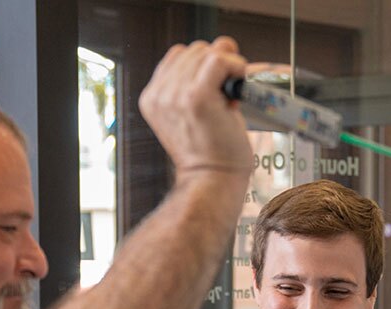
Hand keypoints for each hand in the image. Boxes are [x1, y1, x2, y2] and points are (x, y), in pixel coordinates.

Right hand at [139, 37, 252, 176]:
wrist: (212, 180)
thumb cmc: (211, 152)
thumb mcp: (192, 114)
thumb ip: (194, 83)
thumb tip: (222, 47)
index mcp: (152, 98)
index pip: (178, 56)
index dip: (202, 67)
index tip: (215, 91)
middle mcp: (159, 94)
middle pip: (194, 50)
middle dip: (216, 67)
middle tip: (225, 98)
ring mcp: (175, 95)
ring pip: (207, 52)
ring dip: (228, 68)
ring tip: (230, 98)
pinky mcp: (197, 96)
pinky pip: (219, 59)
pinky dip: (235, 67)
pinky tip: (237, 90)